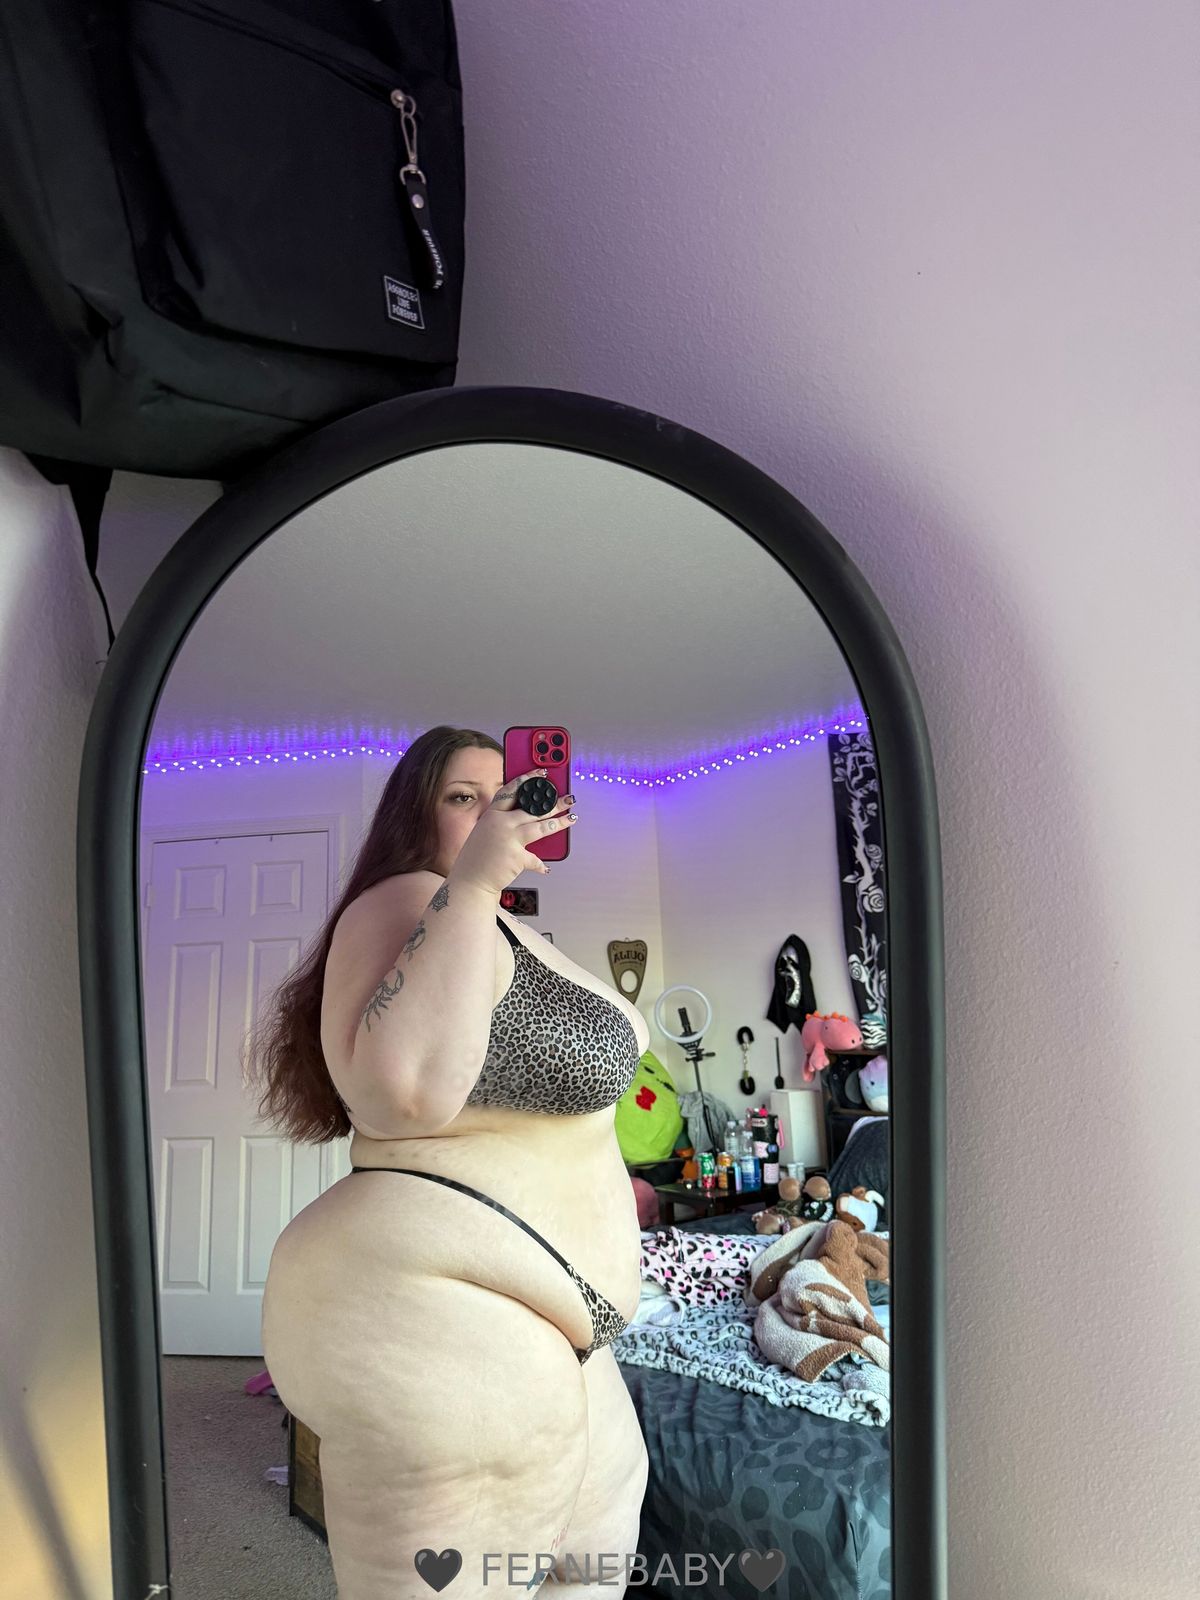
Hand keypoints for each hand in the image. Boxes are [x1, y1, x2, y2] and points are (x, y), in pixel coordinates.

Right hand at [446, 768, 576, 896]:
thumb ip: (503, 823)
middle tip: (568, 798)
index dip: (528, 780)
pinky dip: (541, 865)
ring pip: (541, 826)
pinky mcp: (517, 856)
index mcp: (491, 814)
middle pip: (533, 808)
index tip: (541, 774)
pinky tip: (547, 867)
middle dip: (554, 802)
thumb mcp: (485, 833)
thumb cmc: (476, 859)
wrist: (468, 882)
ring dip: (560, 822)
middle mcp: (500, 823)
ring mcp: (509, 838)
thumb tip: (530, 818)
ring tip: (572, 818)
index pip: (512, 790)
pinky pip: (536, 858)